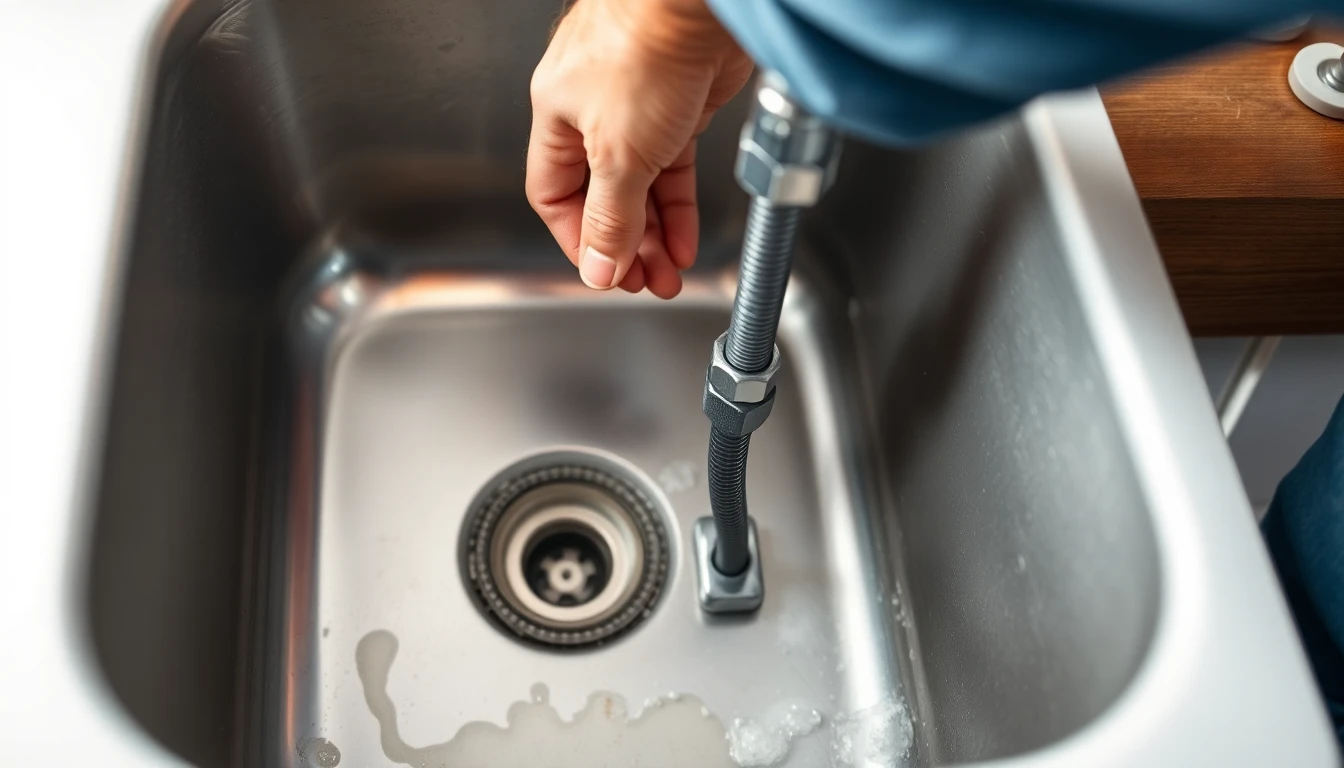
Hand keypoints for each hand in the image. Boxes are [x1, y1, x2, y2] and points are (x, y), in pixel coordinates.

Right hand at [526, 0, 752, 297]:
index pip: (555, 196)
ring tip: (668, 271)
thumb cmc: (647, 45)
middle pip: (602, 195)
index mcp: (557, 114)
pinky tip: (685, 236)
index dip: (578, 240)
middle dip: (624, 244)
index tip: (604, 272)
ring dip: (655, 233)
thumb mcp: (619, 154)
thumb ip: (610, 217)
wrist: (701, 1)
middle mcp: (593, 109)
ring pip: (641, 184)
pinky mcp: (682, 101)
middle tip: (642, 280)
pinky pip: (673, 165)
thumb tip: (600, 265)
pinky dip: (679, 204)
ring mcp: (639, 104)